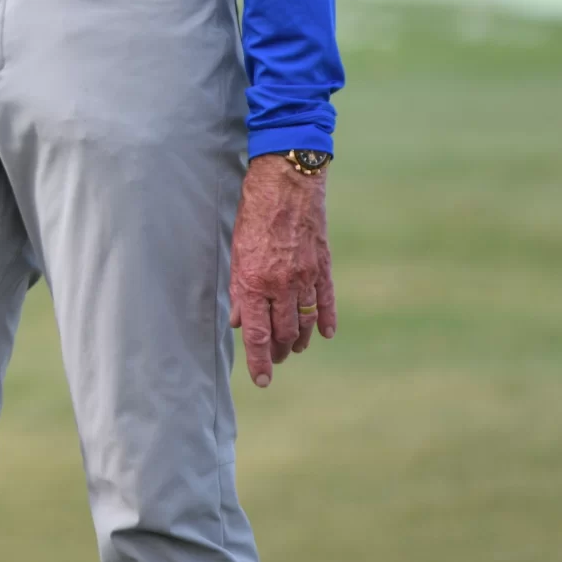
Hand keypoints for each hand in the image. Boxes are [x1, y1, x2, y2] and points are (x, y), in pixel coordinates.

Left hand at [229, 155, 334, 386]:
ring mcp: (306, 277)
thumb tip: (238, 321)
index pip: (256, 334)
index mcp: (254, 282)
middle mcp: (282, 285)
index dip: (259, 361)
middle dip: (278, 352)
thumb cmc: (253, 212)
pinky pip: (326, 302)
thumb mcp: (235, 250)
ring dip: (300, 340)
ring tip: (293, 349)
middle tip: (275, 360)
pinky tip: (324, 334)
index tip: (262, 380)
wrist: (286, 182)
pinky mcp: (324, 266)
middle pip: (283, 333)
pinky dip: (326, 321)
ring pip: (305, 322)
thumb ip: (237, 288)